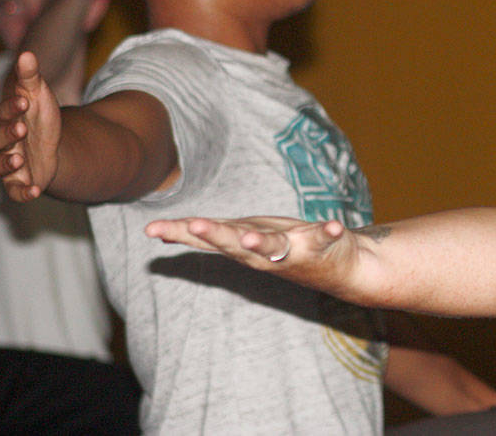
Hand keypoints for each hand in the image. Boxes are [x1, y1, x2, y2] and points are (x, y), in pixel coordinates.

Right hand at [0, 51, 60, 200]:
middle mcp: (3, 143)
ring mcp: (10, 163)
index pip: (4, 113)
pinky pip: (16, 191)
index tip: (25, 101)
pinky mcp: (20, 182)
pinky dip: (23, 192)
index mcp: (6, 120)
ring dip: (8, 163)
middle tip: (22, 127)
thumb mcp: (40, 95)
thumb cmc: (40, 117)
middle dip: (9, 133)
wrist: (51, 146)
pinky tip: (36, 190)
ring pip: (0, 165)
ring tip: (19, 160)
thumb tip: (27, 54)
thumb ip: (32, 77)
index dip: (12, 108)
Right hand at [144, 215, 366, 298]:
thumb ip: (207, 236)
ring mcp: (293, 250)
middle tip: (193, 225)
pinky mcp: (324, 245)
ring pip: (272, 246)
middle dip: (215, 234)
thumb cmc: (285, 248)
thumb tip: (163, 232)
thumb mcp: (242, 239)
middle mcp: (263, 252)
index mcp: (242, 245)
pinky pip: (325, 237)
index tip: (152, 230)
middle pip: (234, 243)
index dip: (180, 233)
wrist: (344, 271)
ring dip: (261, 242)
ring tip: (250, 235)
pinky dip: (328, 231)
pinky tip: (333, 224)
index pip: (207, 238)